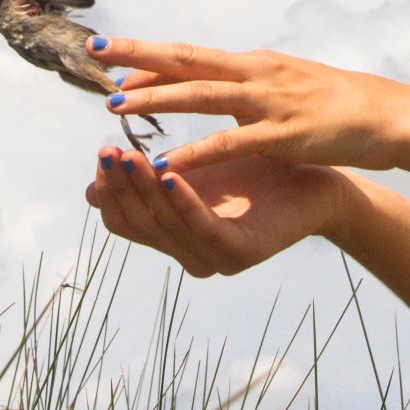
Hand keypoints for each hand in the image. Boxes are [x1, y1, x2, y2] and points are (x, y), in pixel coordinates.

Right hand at [86, 147, 347, 276]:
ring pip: (165, 226)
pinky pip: (203, 228)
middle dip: (120, 188)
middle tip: (107, 150)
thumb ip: (152, 179)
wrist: (319, 174)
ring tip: (130, 156)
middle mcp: (191, 255)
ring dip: (143, 190)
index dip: (109, 191)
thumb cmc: (256, 167)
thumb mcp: (194, 170)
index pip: (124, 221)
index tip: (101, 152)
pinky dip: (183, 202)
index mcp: (176, 237)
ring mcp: (216, 259)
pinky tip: (169, 174)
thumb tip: (90, 190)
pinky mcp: (242, 253)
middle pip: (139, 225)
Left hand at [88, 36, 409, 173]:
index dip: (147, 54)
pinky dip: (196, 151)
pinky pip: (231, 143)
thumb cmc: (335, 104)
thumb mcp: (284, 86)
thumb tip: (208, 84)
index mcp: (253, 65)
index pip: (191, 55)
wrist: (387, 116)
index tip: (107, 52)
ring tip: (115, 105)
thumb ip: (245, 87)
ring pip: (201, 95)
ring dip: (156, 97)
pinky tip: (168, 162)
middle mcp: (256, 74)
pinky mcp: (283, 135)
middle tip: (95, 51)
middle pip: (187, 59)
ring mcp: (269, 102)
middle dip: (138, 56)